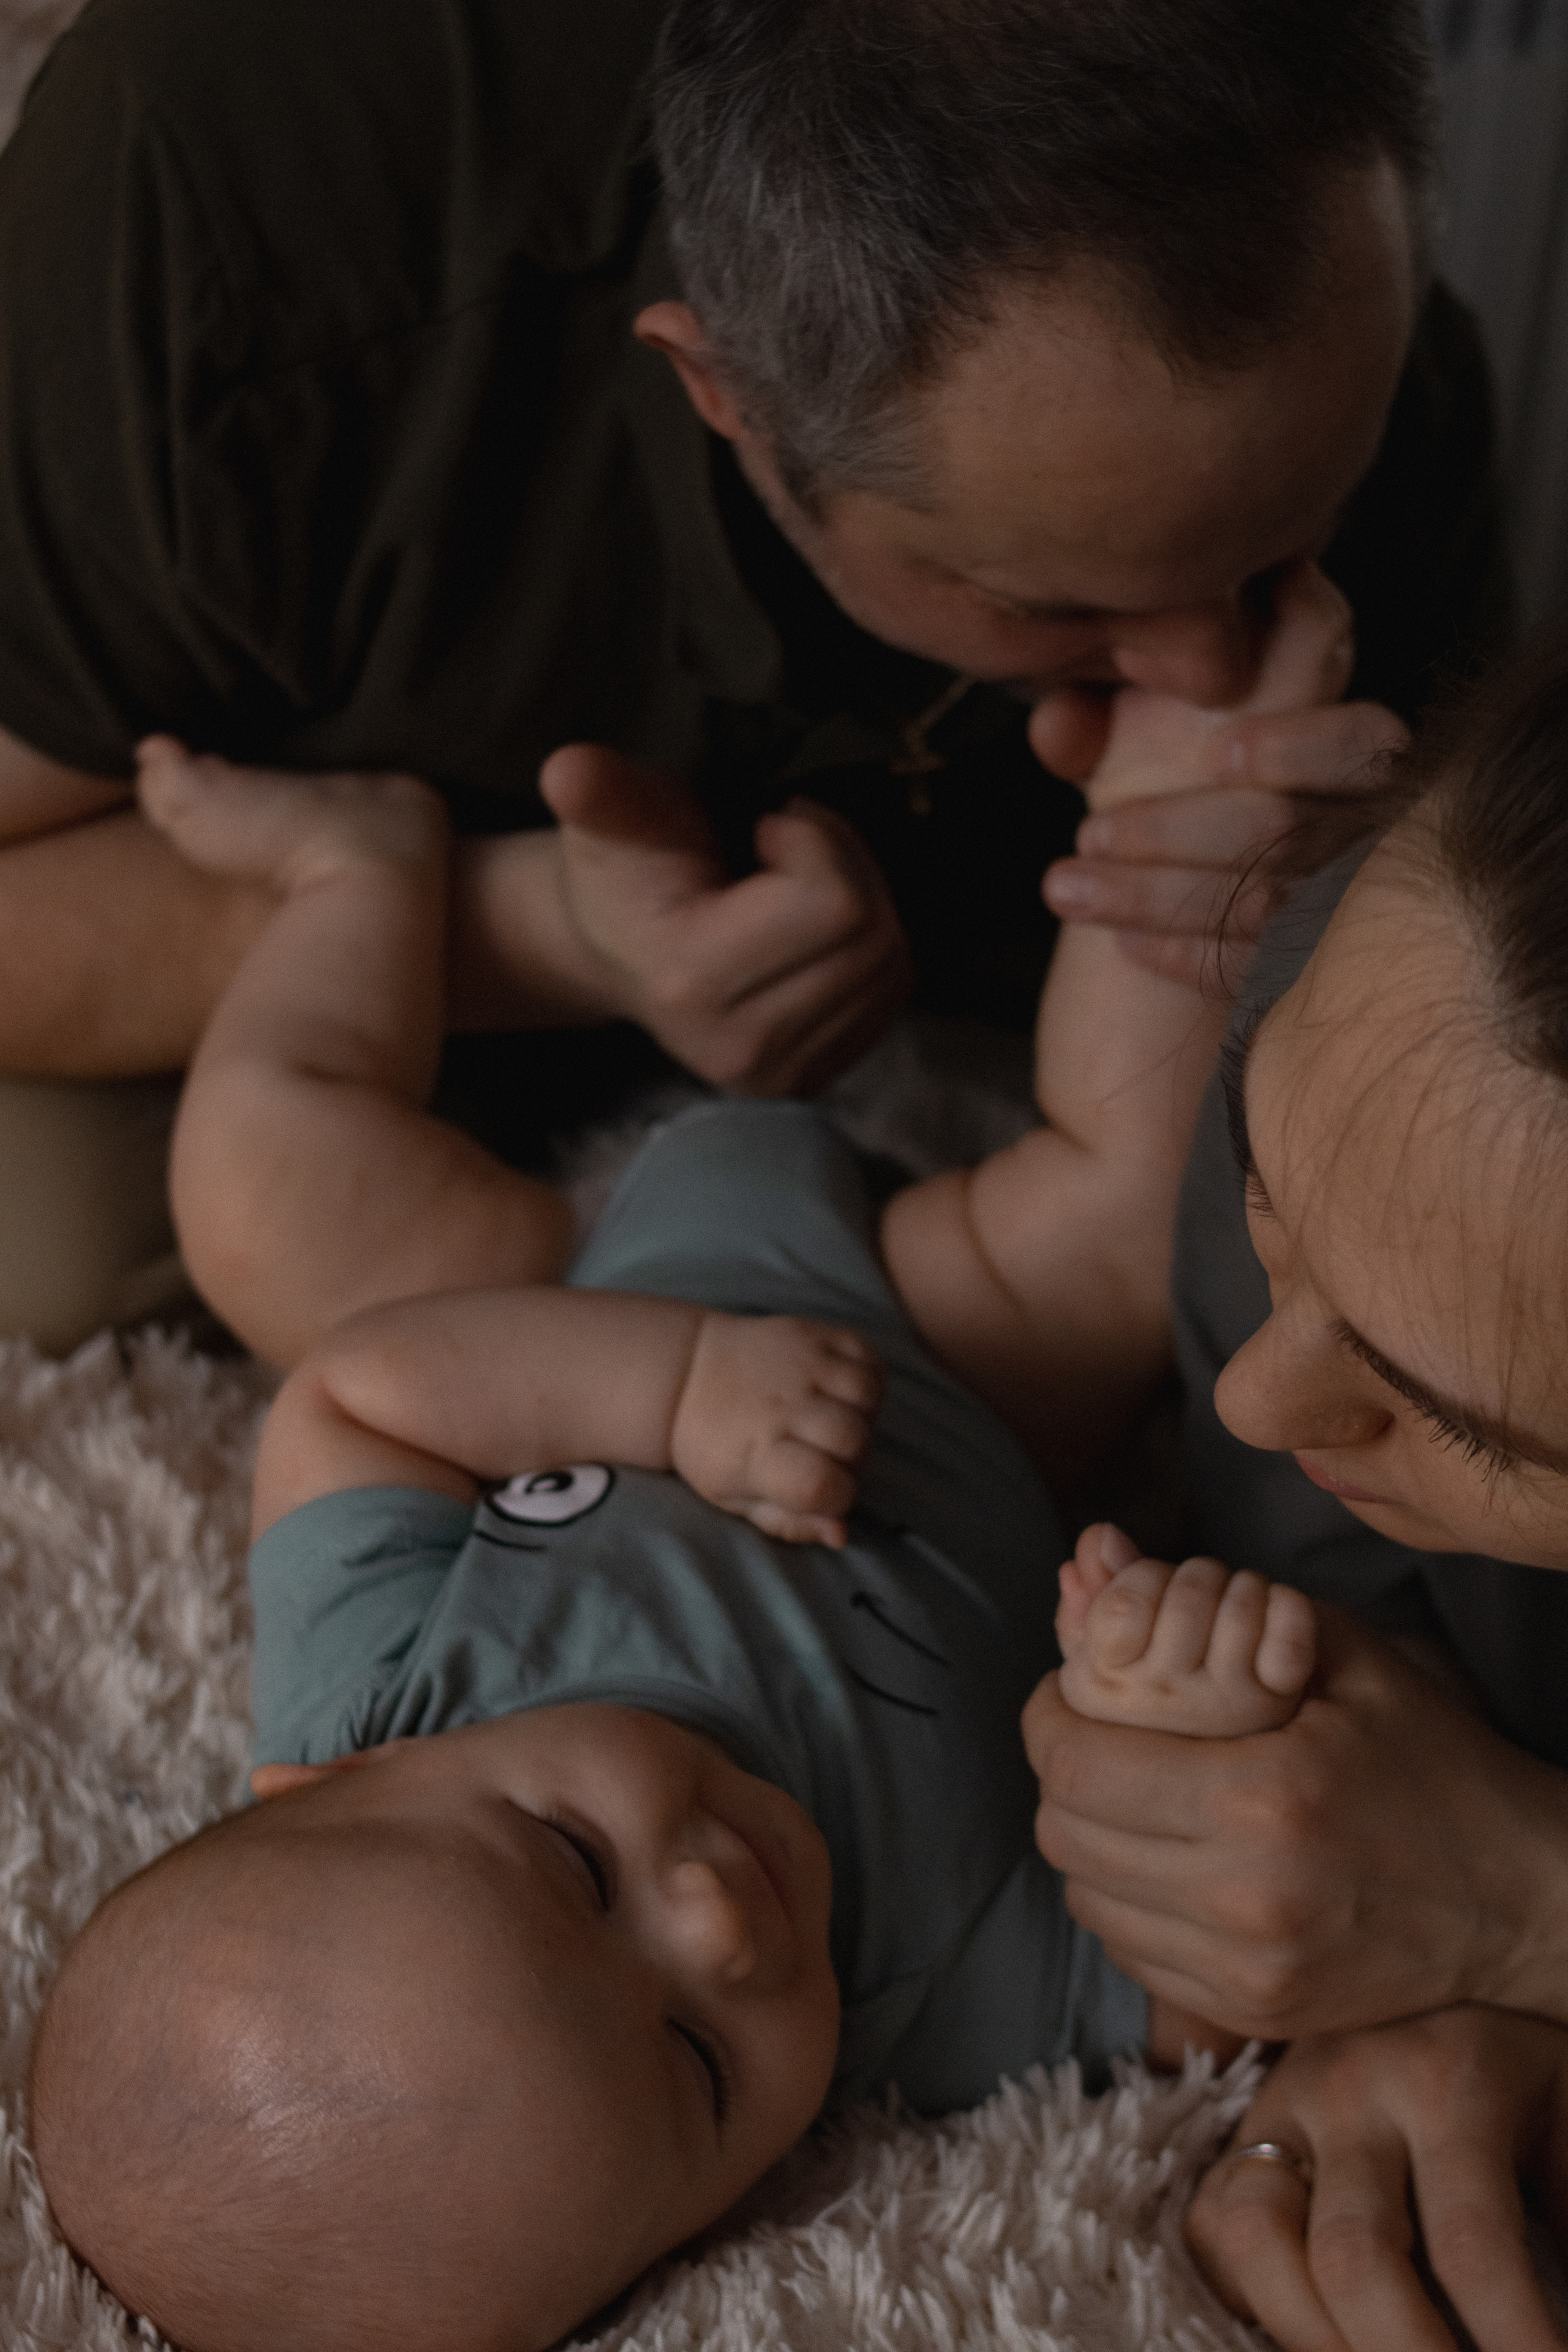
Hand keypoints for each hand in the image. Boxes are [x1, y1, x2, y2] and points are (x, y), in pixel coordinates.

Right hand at [541, 745, 912, 1093]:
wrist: (617, 950)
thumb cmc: (625, 872)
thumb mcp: (610, 819)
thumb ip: (601, 792)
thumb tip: (568, 770)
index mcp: (691, 981)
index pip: (834, 905)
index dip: (815, 842)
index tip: (768, 827)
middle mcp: (740, 1048)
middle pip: (870, 935)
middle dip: (844, 868)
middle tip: (789, 849)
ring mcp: (779, 1076)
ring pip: (889, 964)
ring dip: (864, 904)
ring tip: (798, 887)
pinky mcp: (811, 1081)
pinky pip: (892, 993)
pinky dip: (870, 947)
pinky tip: (813, 933)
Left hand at [670, 1312, 884, 1544]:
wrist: (686, 1374)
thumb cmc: (715, 1448)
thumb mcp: (736, 1498)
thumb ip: (790, 1522)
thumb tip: (841, 1535)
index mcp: (757, 1454)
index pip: (824, 1486)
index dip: (837, 1498)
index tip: (821, 1492)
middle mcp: (779, 1406)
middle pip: (853, 1441)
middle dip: (852, 1460)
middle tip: (826, 1456)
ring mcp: (797, 1364)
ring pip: (866, 1397)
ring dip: (863, 1418)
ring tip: (834, 1422)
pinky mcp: (812, 1333)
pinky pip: (868, 1358)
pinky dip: (868, 1378)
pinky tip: (841, 1393)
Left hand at [1023, 1602, 1567, 2037]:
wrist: (1521, 1897)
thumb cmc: (1432, 1758)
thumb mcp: (1340, 1655)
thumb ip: (1210, 1601)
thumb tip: (1094, 1550)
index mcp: (1262, 1798)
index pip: (1080, 1768)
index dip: (1047, 1720)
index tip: (1061, 1693)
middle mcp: (1243, 1898)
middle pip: (1067, 1836)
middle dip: (1060, 1776)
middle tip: (1088, 1738)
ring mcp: (1247, 1968)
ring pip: (1087, 1899)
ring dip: (1087, 1840)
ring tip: (1125, 1795)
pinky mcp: (1253, 2011)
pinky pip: (1132, 1953)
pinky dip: (1124, 1901)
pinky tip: (1160, 1858)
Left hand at [1034, 563, 1408, 985]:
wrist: (1235, 902)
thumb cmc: (1205, 803)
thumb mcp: (1170, 749)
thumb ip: (1115, 727)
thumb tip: (1051, 725)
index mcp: (1364, 760)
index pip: (1359, 743)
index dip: (1296, 748)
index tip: (1218, 756)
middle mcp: (1374, 833)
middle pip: (1288, 829)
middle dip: (1172, 830)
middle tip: (1088, 835)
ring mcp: (1355, 912)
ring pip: (1263, 906)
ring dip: (1155, 896)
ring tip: (1068, 890)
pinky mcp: (1318, 973)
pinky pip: (1256, 972)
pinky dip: (1187, 955)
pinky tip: (1124, 944)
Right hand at [1185, 2007, 1567, 2350]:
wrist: (1459, 1969)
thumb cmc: (1531, 2073)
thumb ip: (1564, 2211)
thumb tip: (1566, 2315)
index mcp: (1453, 2079)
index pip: (1475, 2246)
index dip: (1515, 2344)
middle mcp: (1352, 2081)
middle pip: (1354, 2257)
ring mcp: (1283, 2099)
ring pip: (1253, 2234)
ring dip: (1314, 2337)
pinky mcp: (1243, 2123)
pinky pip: (1213, 2222)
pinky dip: (1254, 2294)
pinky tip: (1316, 2328)